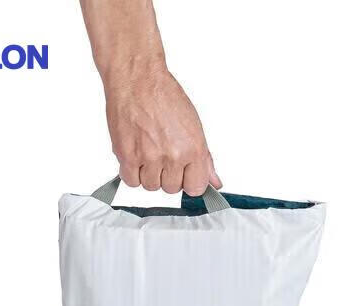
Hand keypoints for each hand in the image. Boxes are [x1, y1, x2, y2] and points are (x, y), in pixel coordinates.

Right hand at [103, 64, 221, 195]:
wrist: (137, 78)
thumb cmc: (164, 96)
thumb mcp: (194, 126)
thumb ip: (204, 159)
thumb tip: (214, 181)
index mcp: (193, 149)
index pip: (196, 188)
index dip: (188, 181)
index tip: (183, 174)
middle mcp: (173, 155)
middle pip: (171, 188)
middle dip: (167, 175)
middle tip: (162, 153)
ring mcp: (150, 157)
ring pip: (150, 186)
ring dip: (148, 174)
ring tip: (148, 151)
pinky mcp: (128, 156)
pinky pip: (131, 181)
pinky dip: (132, 172)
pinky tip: (136, 155)